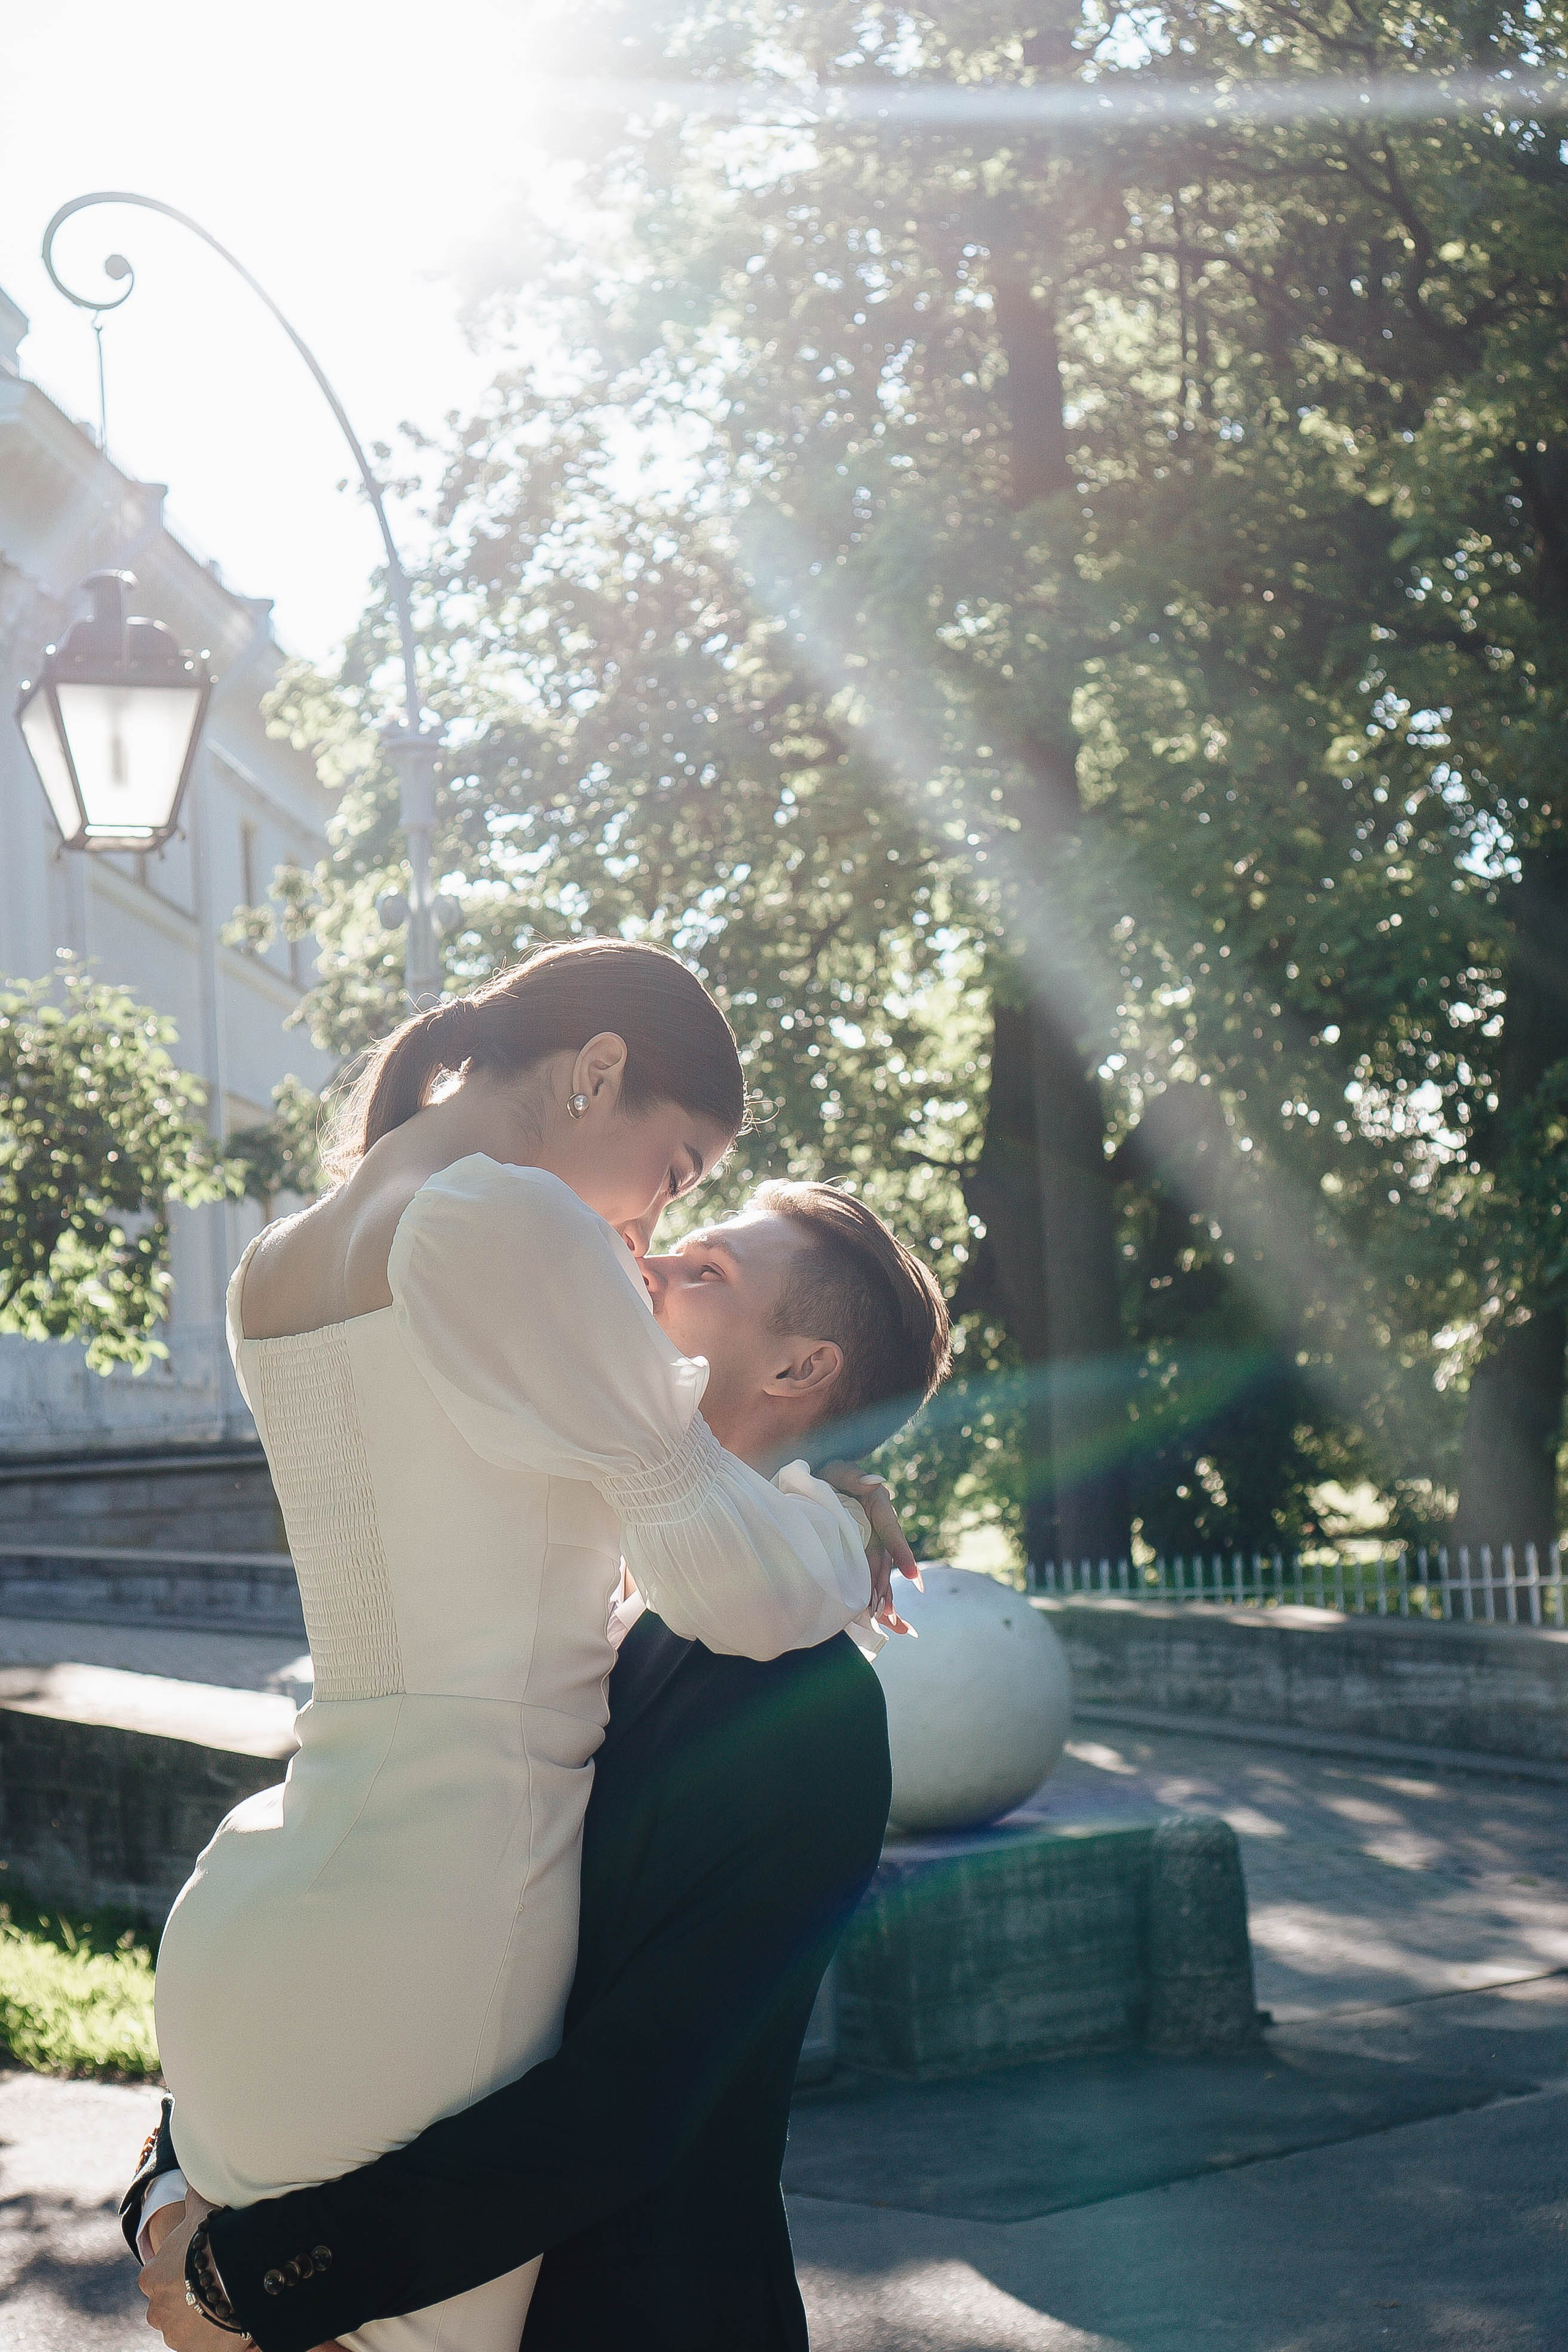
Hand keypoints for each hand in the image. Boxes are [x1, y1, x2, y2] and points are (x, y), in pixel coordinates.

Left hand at [138, 2194, 226, 2351]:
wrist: (235, 2274)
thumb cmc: (216, 2238)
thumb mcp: (201, 2210)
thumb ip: (193, 2197)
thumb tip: (192, 2175)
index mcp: (151, 2278)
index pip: (162, 2278)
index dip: (185, 2271)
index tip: (206, 2265)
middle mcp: (156, 2310)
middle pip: (173, 2305)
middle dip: (191, 2299)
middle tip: (220, 2284)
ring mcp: (174, 2335)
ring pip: (189, 2327)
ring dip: (205, 2319)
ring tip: (231, 2303)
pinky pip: (207, 2345)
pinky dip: (220, 2336)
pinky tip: (237, 2319)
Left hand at [818, 1463, 921, 1635]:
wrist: (817, 1475)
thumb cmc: (829, 1471)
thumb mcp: (839, 1469)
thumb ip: (854, 1476)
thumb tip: (875, 1482)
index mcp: (878, 1505)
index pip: (892, 1530)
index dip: (902, 1552)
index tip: (913, 1574)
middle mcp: (878, 1525)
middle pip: (886, 1557)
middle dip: (887, 1584)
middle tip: (888, 1610)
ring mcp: (870, 1538)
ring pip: (879, 1568)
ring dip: (881, 1592)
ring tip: (884, 1617)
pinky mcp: (859, 1548)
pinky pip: (868, 1571)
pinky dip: (871, 1589)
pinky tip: (872, 1610)